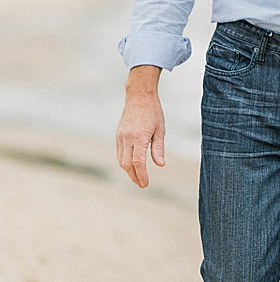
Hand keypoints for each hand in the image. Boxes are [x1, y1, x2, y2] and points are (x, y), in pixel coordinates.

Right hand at [116, 65, 165, 187]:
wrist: (139, 97)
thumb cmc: (153, 112)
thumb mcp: (160, 130)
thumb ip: (158, 148)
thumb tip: (160, 165)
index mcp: (139, 137)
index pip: (138, 162)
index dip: (141, 175)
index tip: (145, 184)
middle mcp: (127, 138)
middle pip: (126, 164)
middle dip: (134, 176)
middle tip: (142, 184)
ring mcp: (120, 137)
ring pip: (121, 160)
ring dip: (128, 170)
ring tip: (138, 177)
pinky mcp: (118, 135)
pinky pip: (119, 152)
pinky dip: (124, 161)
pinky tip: (132, 165)